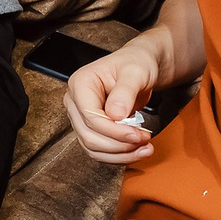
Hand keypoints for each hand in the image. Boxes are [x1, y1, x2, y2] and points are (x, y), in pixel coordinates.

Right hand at [63, 45, 159, 165]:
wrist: (140, 67)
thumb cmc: (136, 64)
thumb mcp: (136, 72)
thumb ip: (125, 91)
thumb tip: (115, 115)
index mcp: (81, 83)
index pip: (90, 117)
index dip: (113, 131)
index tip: (137, 134)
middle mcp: (75, 101)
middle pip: (89, 136)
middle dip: (119, 144)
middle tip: (144, 141)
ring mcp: (81, 116)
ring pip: (93, 147)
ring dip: (120, 154)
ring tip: (145, 149)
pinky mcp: (91, 128)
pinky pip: (99, 150)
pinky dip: (118, 155)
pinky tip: (137, 150)